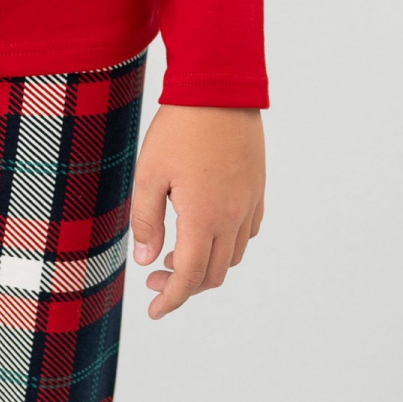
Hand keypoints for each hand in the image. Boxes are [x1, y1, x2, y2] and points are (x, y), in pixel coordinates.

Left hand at [129, 106, 264, 318]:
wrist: (219, 89)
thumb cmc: (178, 128)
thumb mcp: (148, 174)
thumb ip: (146, 221)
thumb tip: (145, 260)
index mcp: (203, 217)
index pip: (189, 277)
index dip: (171, 300)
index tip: (154, 312)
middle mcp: (232, 216)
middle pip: (213, 274)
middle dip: (184, 287)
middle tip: (155, 279)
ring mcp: (249, 203)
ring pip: (233, 256)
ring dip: (206, 267)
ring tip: (176, 254)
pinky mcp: (257, 189)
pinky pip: (248, 232)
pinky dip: (227, 245)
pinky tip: (206, 232)